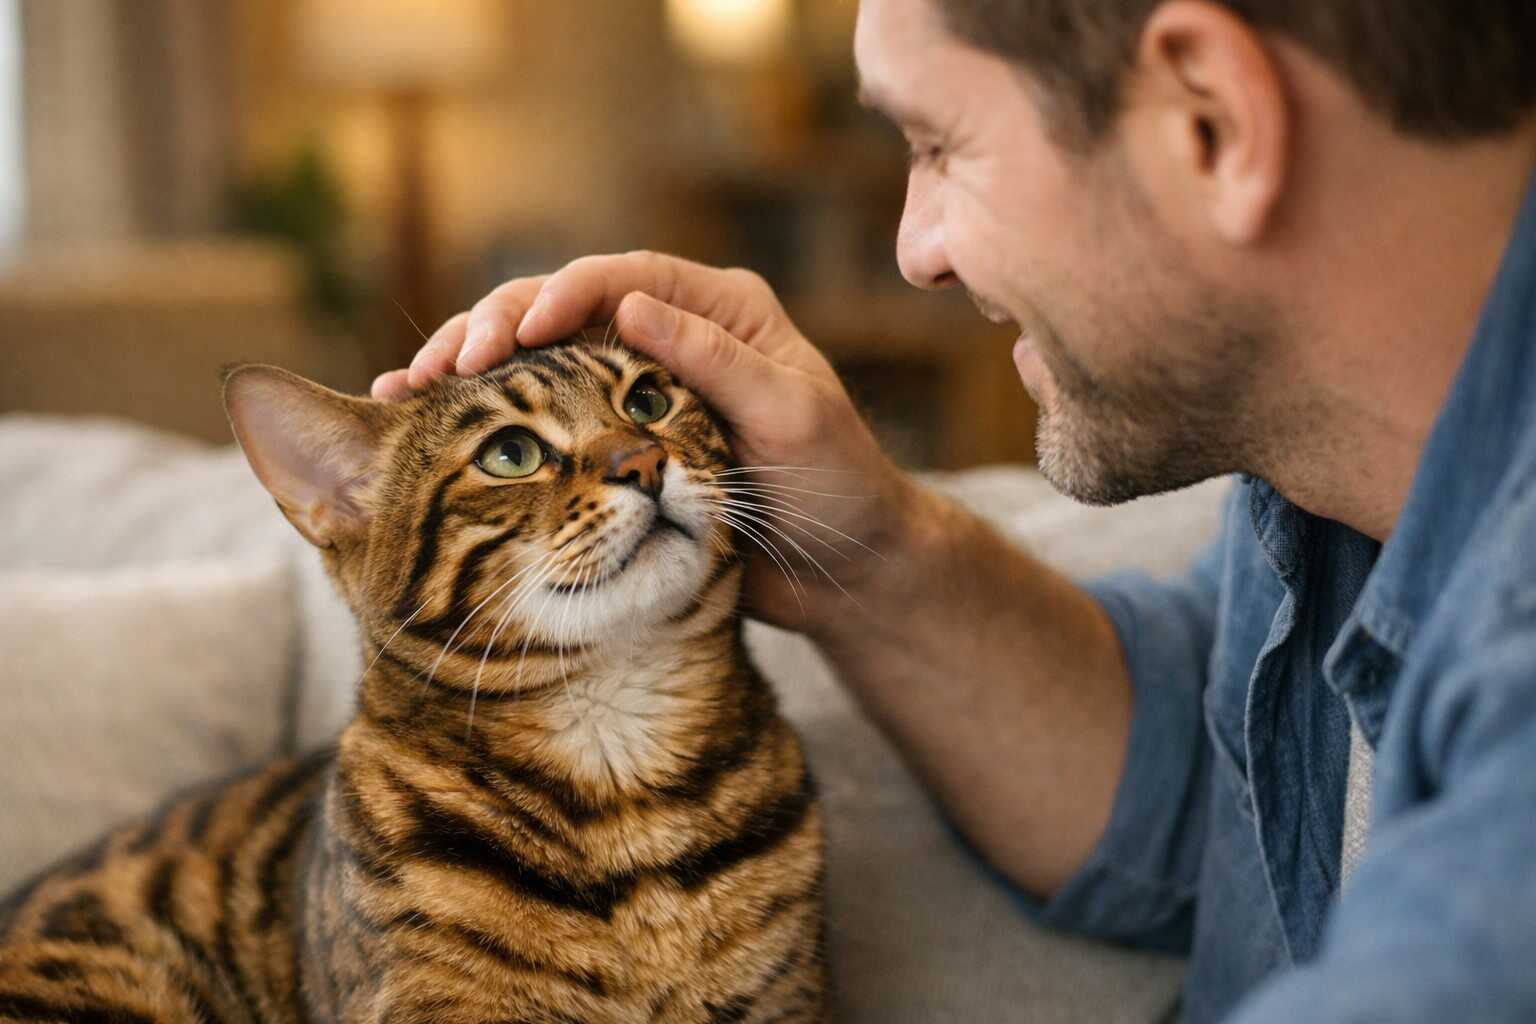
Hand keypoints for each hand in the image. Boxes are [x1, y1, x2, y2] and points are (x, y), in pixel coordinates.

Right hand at [373, 251, 913, 632]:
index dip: (559, 297)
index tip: (512, 338)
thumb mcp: (791, 417)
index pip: (623, 279)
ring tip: (407, 388)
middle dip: (494, 329)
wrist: (846, 569)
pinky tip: (432, 425)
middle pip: (563, 311)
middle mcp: (669, 337)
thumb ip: (714, 362)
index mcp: (719, 309)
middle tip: (440, 368)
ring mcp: (634, 391)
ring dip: (473, 370)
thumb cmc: (838, 486)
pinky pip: (544, 416)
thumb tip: (628, 307)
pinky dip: (490, 418)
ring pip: (539, 360)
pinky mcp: (614, 446)